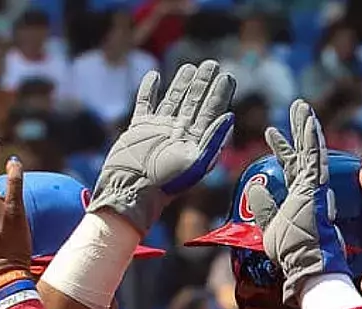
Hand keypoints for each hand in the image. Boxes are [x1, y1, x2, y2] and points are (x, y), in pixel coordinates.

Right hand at [89, 59, 235, 232]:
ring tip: (190, 67)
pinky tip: (154, 75)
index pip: (211, 112)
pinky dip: (149, 89)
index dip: (220, 94)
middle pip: (194, 103)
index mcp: (195, 141)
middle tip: (212, 64)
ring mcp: (159, 129)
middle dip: (204, 84)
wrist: (132, 191)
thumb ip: (213, 140)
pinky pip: (145, 103)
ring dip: (182, 84)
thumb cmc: (165, 183)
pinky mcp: (139, 128)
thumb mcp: (195, 163)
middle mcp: (179, 133)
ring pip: (173, 100)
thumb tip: (230, 116)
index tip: (228, 76)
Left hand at [247, 99, 351, 304]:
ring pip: (311, 150)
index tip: (271, 132)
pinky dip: (312, 139)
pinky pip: (314, 158)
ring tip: (302, 106)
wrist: (307, 264)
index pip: (291, 167)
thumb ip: (264, 209)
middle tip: (296, 107)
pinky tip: (310, 120)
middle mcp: (308, 189)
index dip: (281, 148)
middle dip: (298, 130)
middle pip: (302, 153)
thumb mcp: (269, 228)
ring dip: (307, 127)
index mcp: (298, 197)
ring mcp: (314, 187)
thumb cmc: (292, 252)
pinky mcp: (316, 187)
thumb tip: (255, 190)